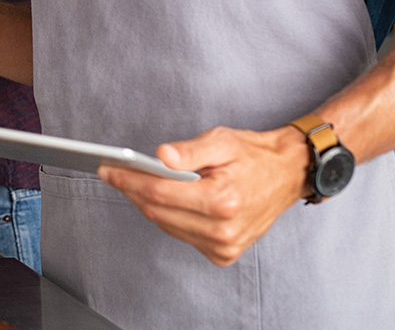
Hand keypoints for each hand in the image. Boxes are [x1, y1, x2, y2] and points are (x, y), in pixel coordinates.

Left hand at [98, 125, 309, 265]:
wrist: (286, 175)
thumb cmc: (253, 155)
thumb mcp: (221, 140)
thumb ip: (189, 150)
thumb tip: (159, 156)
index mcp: (222, 200)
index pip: (160, 191)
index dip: (129, 180)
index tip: (108, 169)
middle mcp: (223, 229)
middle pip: (159, 211)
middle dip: (132, 191)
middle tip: (113, 172)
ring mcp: (224, 246)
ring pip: (167, 226)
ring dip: (148, 204)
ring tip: (133, 182)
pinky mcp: (224, 254)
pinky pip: (182, 235)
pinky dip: (169, 217)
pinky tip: (163, 199)